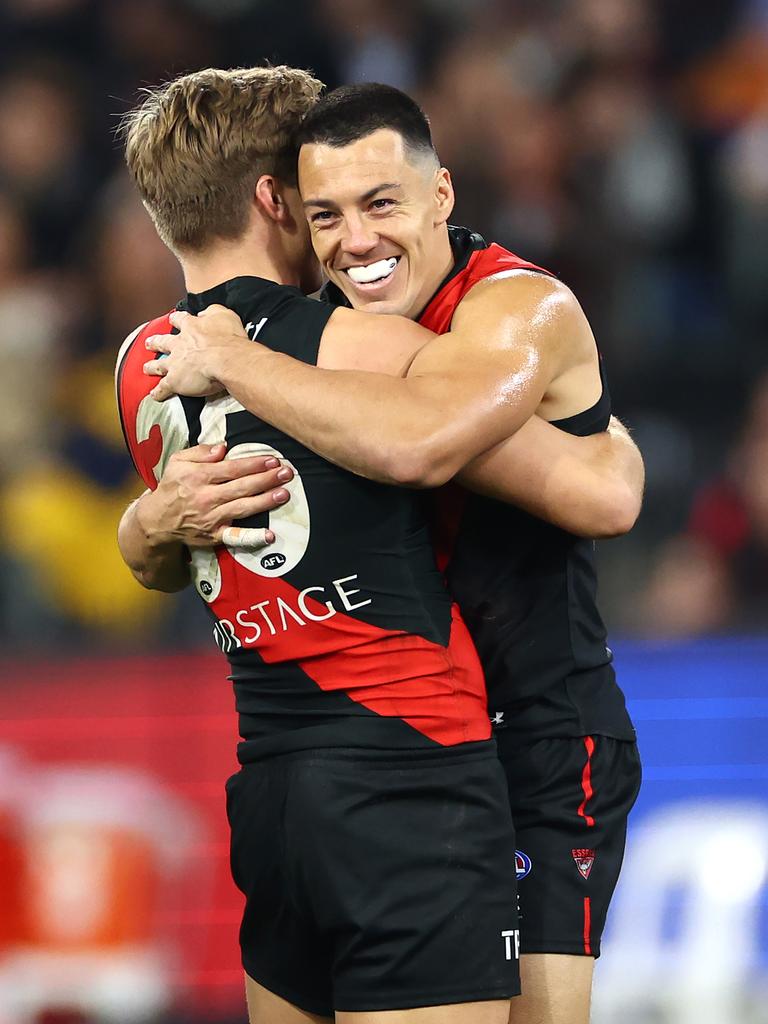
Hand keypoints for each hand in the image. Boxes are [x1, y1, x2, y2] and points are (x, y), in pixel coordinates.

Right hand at [137, 442, 293, 549]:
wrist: (157, 520)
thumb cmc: (172, 487)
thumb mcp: (178, 462)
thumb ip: (200, 451)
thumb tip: (223, 446)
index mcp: (198, 477)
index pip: (231, 469)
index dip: (253, 464)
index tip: (272, 459)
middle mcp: (206, 497)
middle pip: (241, 487)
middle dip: (266, 479)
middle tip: (287, 472)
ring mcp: (211, 518)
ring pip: (243, 508)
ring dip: (266, 501)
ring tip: (284, 494)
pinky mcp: (214, 535)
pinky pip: (236, 537)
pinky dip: (252, 537)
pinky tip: (269, 535)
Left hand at [144, 305, 251, 401]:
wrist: (227, 360)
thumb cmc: (229, 339)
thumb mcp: (224, 315)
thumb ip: (212, 311)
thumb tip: (204, 312)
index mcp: (192, 327)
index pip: (180, 320)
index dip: (176, 319)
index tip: (173, 319)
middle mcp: (180, 344)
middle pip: (163, 342)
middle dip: (156, 342)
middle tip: (149, 343)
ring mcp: (175, 363)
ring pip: (158, 365)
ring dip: (152, 366)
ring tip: (146, 368)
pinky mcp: (175, 381)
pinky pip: (163, 387)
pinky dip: (158, 392)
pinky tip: (155, 395)